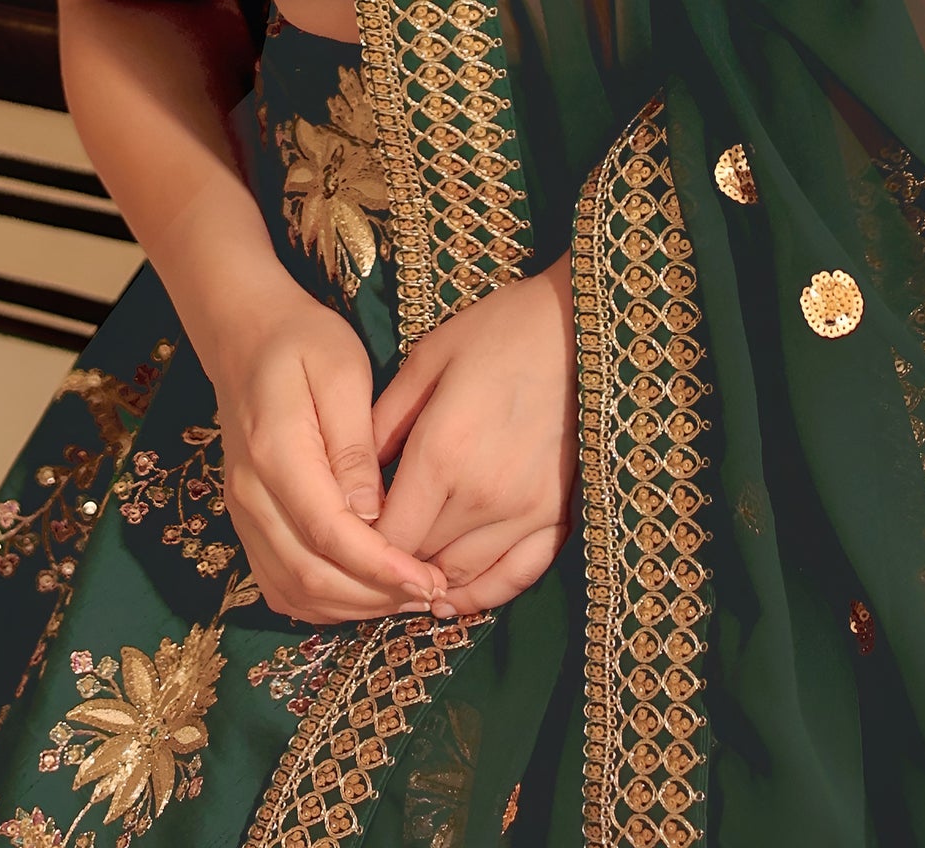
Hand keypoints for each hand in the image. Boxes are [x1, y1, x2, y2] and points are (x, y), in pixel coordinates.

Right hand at [198, 264, 449, 624]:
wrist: (245, 335)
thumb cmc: (302, 342)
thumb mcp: (342, 369)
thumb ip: (354, 443)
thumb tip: (374, 514)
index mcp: (276, 453)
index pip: (331, 534)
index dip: (383, 567)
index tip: (431, 579)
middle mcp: (251, 495)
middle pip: (310, 577)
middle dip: (376, 598)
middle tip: (432, 593)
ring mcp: (243, 513)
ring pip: (293, 592)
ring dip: (353, 608)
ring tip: (408, 596)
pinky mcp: (248, 521)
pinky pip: (280, 583)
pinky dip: (323, 603)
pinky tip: (366, 592)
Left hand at [369, 255, 577, 616]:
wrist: (575, 326)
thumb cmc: (496, 332)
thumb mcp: (426, 361)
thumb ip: (384, 422)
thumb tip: (353, 478)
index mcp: (441, 453)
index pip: (388, 537)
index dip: (362, 547)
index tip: (349, 537)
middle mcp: (482, 494)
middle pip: (421, 559)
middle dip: (393, 562)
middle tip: (372, 556)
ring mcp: (526, 511)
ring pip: (463, 574)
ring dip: (432, 578)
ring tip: (406, 575)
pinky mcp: (558, 516)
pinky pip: (517, 576)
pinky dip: (484, 594)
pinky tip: (456, 597)